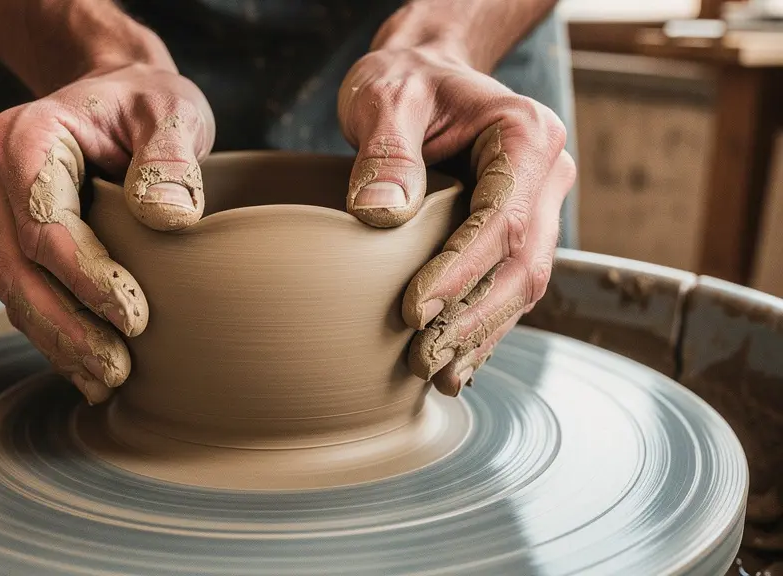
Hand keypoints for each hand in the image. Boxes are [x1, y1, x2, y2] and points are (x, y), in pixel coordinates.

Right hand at [0, 62, 214, 403]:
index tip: (136, 316)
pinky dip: (54, 333)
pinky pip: (26, 292)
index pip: (46, 226)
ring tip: (107, 381)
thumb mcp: (170, 111)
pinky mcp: (15, 237)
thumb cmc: (144, 100)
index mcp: (24, 139)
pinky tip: (88, 367)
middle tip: (119, 369)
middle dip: (68, 329)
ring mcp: (0, 210)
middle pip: (20, 270)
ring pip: (15, 291)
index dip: (86, 279)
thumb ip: (170, 158)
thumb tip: (167, 218)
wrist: (117, 94)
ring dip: (58, 342)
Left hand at [338, 48, 575, 395]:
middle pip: (523, 266)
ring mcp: (539, 208)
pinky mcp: (518, 232)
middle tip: (420, 358)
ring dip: (482, 336)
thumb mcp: (387, 95)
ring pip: (523, 287)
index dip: (461, 273)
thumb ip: (386, 148)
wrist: (425, 75)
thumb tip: (379, 213)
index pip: (501, 220)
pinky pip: (509, 288)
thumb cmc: (406, 80)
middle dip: (472, 319)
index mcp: (527, 137)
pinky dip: (485, 328)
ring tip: (436, 375)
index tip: (412, 311)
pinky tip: (457, 363)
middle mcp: (546, 177)